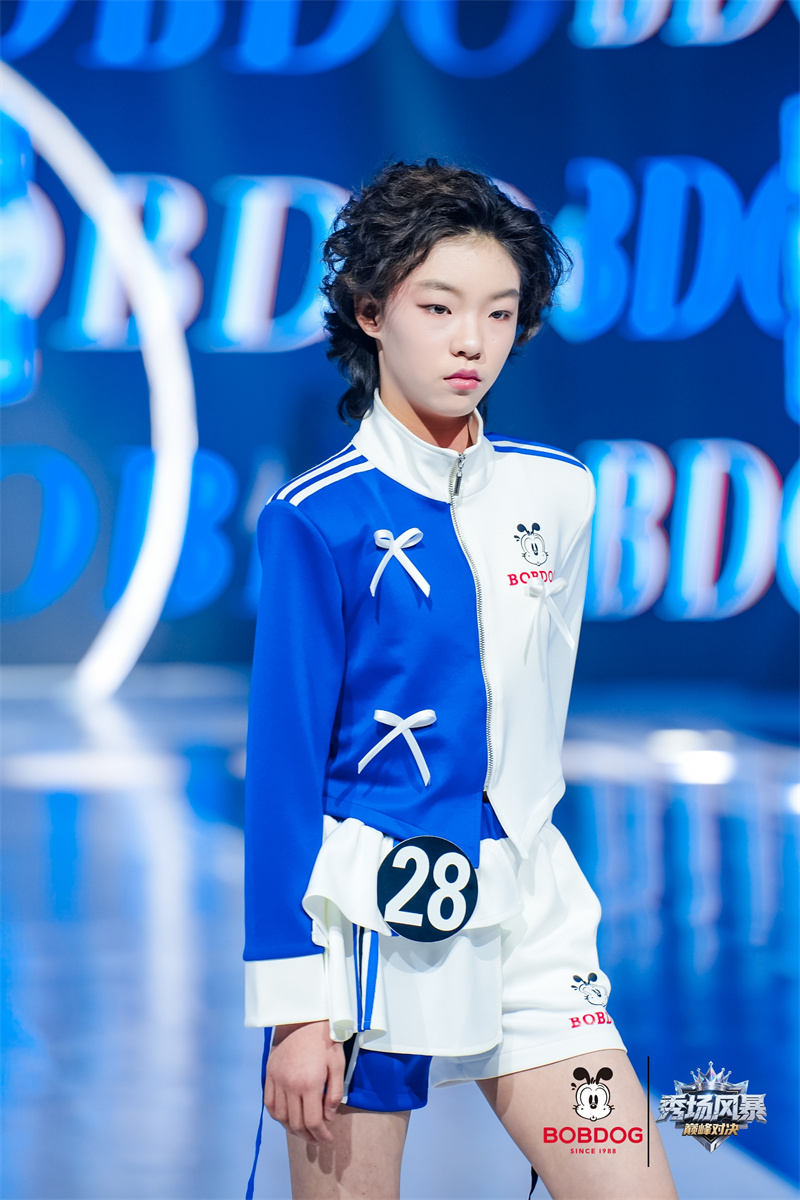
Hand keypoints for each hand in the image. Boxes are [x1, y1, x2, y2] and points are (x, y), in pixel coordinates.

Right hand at [264, 1021, 344, 1143]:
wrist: (305, 1019)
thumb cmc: (326, 1042)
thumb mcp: (338, 1065)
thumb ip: (335, 1094)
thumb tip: (328, 1117)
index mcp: (309, 1083)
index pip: (312, 1121)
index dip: (320, 1135)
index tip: (327, 1139)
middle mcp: (290, 1084)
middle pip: (295, 1123)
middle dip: (308, 1136)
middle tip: (317, 1138)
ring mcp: (277, 1079)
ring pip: (280, 1116)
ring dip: (292, 1129)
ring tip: (303, 1131)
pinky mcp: (270, 1073)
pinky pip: (269, 1102)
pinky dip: (277, 1115)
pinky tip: (287, 1118)